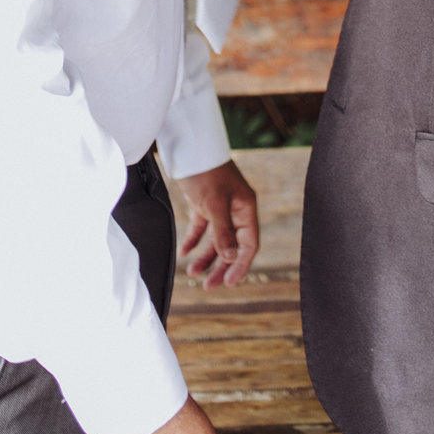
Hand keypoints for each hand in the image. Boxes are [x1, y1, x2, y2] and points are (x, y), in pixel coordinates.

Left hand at [177, 158, 258, 288]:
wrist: (189, 147)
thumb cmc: (206, 172)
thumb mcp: (214, 204)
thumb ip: (223, 232)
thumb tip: (230, 258)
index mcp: (245, 208)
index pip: (248, 244)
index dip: (240, 265)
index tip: (229, 283)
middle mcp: (235, 210)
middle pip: (231, 246)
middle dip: (220, 267)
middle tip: (208, 286)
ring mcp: (220, 207)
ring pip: (215, 240)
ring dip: (205, 257)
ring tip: (192, 273)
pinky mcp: (204, 204)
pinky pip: (201, 229)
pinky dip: (194, 241)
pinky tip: (184, 253)